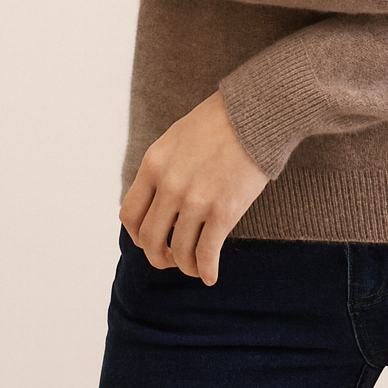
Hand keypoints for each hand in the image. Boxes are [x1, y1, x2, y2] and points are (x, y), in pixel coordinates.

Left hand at [119, 90, 269, 284]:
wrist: (258, 112)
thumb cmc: (220, 121)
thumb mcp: (177, 137)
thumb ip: (163, 168)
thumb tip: (157, 201)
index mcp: (154, 164)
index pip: (130, 215)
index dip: (137, 236)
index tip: (151, 239)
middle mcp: (169, 185)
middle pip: (150, 240)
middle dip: (159, 256)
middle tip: (172, 258)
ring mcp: (196, 199)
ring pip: (179, 252)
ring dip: (185, 266)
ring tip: (193, 265)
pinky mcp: (224, 211)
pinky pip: (206, 254)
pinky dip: (206, 271)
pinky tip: (210, 275)